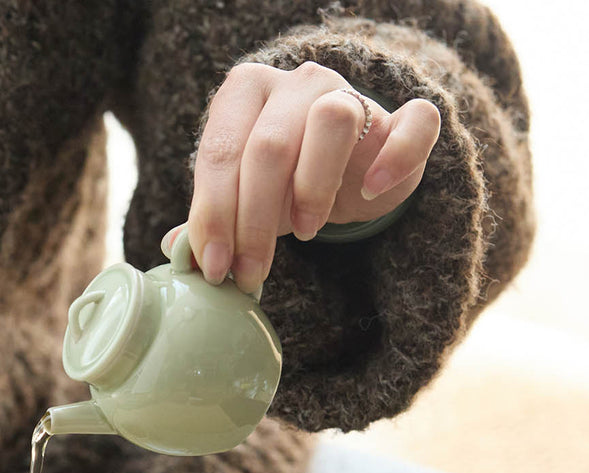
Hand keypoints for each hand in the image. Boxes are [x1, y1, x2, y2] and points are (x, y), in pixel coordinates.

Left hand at [185, 61, 440, 293]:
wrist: (348, 174)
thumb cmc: (282, 186)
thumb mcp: (240, 202)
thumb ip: (209, 221)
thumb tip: (175, 251)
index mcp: (244, 94)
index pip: (220, 151)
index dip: (213, 214)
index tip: (213, 267)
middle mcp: (296, 83)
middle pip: (269, 147)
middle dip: (253, 222)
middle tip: (250, 274)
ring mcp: (352, 92)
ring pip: (331, 120)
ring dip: (313, 187)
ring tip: (304, 232)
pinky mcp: (402, 119)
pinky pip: (414, 122)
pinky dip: (395, 157)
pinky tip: (371, 190)